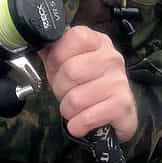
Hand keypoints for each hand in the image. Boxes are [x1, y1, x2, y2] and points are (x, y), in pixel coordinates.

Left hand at [40, 25, 137, 141]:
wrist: (114, 112)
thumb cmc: (86, 83)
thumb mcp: (66, 62)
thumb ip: (52, 50)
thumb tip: (39, 42)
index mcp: (97, 41)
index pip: (75, 37)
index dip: (58, 56)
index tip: (57, 67)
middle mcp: (112, 58)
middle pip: (71, 71)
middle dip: (60, 88)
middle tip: (65, 93)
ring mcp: (119, 81)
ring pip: (76, 99)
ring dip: (68, 110)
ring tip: (74, 109)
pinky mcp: (122, 106)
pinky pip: (87, 118)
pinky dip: (78, 125)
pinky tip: (81, 122)